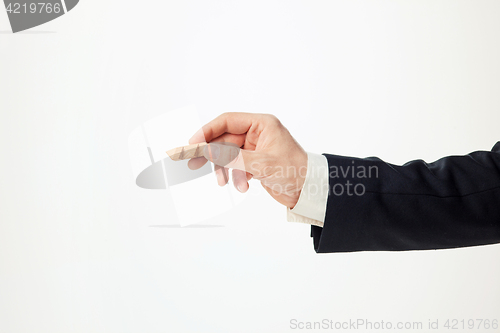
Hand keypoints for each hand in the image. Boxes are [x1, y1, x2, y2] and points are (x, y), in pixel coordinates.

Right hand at [188, 113, 307, 207]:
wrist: (309, 190)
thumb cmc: (294, 171)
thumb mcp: (261, 164)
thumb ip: (232, 157)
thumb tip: (208, 151)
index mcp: (261, 124)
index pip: (227, 121)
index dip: (207, 131)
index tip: (193, 143)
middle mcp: (257, 133)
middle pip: (224, 139)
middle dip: (212, 154)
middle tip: (193, 163)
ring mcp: (255, 148)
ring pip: (228, 154)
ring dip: (225, 169)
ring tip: (225, 182)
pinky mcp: (255, 162)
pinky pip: (235, 165)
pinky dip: (235, 176)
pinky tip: (243, 185)